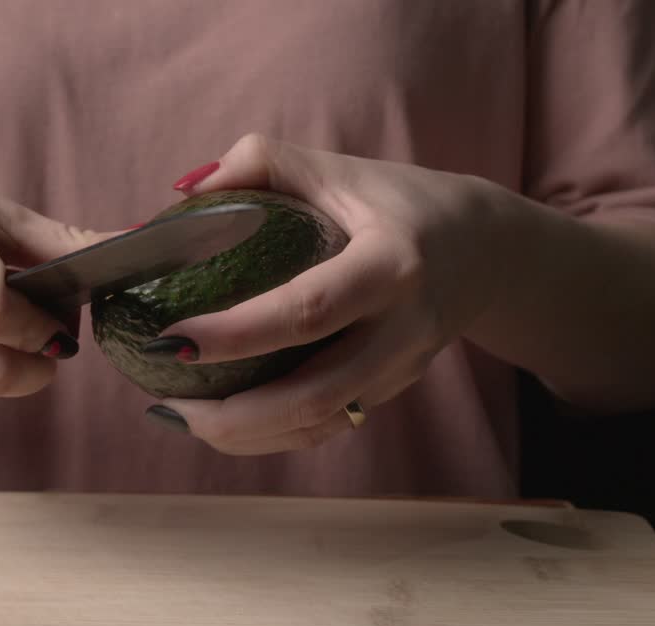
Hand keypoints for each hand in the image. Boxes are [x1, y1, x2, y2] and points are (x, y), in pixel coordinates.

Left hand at [151, 133, 518, 452]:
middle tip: (163, 399)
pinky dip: (268, 435)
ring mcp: (401, 369)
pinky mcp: (392, 391)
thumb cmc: (397, 199)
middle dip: (234, 412)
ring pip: (320, 425)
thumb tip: (181, 193)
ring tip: (178, 414)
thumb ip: (261, 161)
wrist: (490, 251)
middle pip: (317, 394)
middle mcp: (404, 328)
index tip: (172, 336)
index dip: (240, 332)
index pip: (309, 310)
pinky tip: (216, 422)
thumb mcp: (339, 168)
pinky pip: (326, 427)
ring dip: (244, 434)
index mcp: (392, 263)